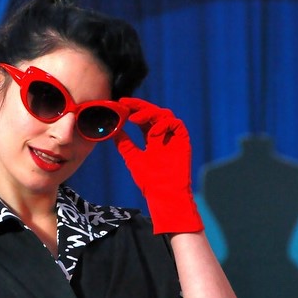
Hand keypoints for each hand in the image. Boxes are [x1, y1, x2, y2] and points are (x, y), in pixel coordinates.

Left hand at [113, 97, 202, 233]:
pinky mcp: (183, 142)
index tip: (121, 103)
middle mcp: (163, 135)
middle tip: (126, 104)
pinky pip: (177, 124)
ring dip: (149, 114)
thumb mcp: (132, 158)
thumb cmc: (149, 180)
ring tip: (135, 120)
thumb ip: (124, 144)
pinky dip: (164, 124)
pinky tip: (152, 132)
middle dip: (140, 106)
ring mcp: (173, 138)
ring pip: (165, 114)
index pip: (143, 118)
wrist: (163, 194)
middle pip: (153, 112)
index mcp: (151, 138)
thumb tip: (113, 130)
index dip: (134, 108)